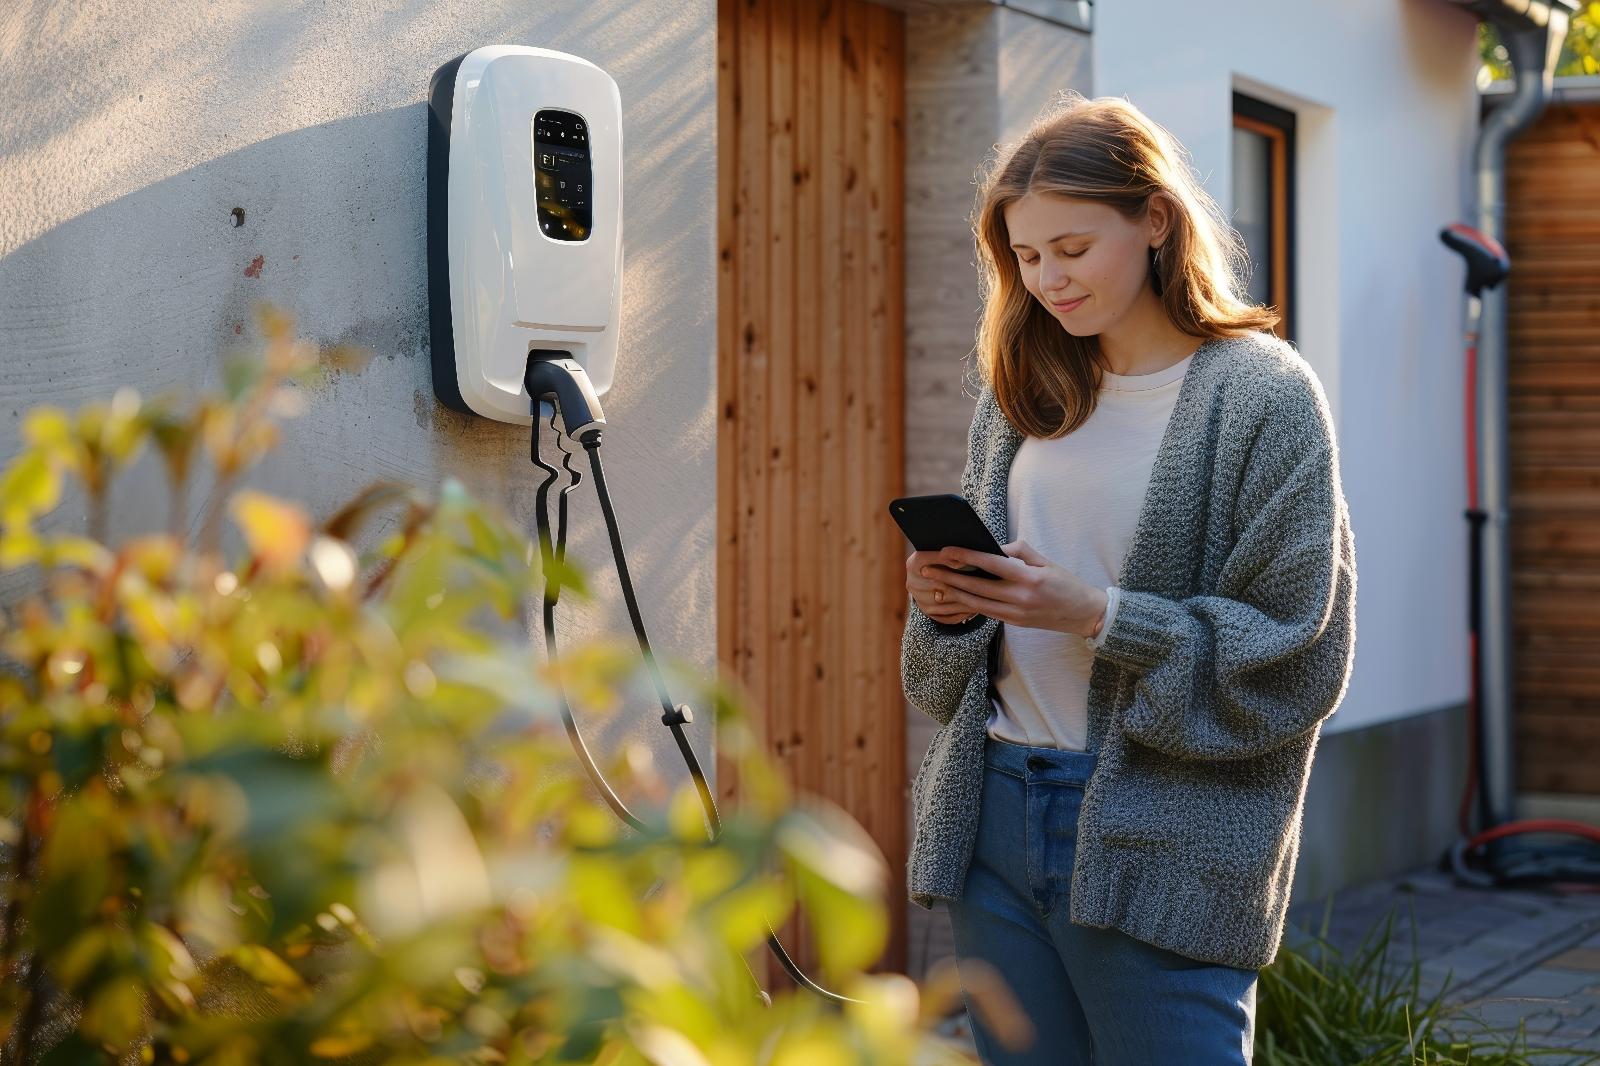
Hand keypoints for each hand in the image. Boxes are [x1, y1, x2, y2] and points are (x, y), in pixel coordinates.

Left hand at [918, 540, 1108, 637]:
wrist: (1084, 614)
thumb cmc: (1066, 583)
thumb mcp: (1046, 560)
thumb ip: (1019, 551)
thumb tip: (993, 546)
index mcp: (1029, 577)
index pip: (991, 564)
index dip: (966, 556)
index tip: (946, 550)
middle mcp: (1020, 597)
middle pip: (977, 586)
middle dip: (950, 577)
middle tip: (928, 569)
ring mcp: (1016, 613)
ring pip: (977, 602)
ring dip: (954, 593)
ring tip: (935, 583)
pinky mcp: (1014, 623)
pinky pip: (986, 611)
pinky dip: (968, 603)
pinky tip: (955, 596)